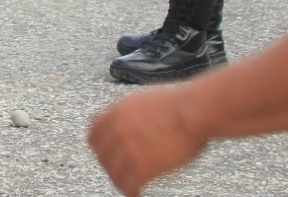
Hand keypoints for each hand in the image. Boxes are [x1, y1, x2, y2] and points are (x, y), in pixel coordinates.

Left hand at [88, 85, 208, 195]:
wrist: (194, 112)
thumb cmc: (180, 103)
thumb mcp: (144, 100)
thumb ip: (131, 113)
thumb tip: (132, 121)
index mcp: (116, 112)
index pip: (93, 134)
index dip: (99, 146)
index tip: (105, 153)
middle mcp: (117, 130)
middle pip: (102, 155)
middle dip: (109, 164)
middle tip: (118, 171)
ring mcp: (128, 149)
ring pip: (114, 173)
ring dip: (119, 180)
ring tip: (127, 185)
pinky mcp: (143, 167)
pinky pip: (129, 185)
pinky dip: (131, 192)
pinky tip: (136, 194)